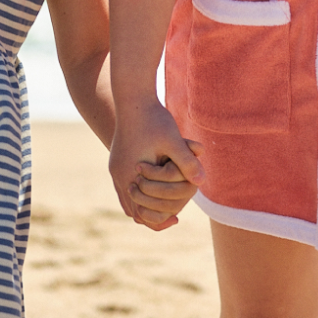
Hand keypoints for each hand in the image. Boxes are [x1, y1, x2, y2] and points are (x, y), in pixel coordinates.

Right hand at [109, 99, 204, 230]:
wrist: (132, 98)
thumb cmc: (153, 117)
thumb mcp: (172, 140)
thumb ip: (186, 161)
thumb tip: (202, 181)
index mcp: (130, 173)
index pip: (141, 211)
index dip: (158, 219)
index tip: (176, 220)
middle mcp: (119, 174)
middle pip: (132, 209)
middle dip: (151, 215)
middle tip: (172, 218)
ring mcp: (115, 168)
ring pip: (127, 199)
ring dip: (144, 204)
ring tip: (165, 207)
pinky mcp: (116, 161)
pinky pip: (125, 187)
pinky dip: (138, 193)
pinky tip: (155, 189)